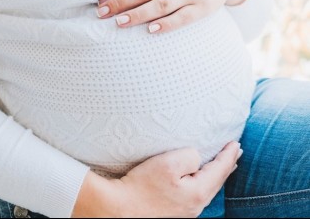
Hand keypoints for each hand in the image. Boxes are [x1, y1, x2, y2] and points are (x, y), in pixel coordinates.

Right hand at [72, 141, 241, 216]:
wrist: (119, 209)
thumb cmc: (141, 186)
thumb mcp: (168, 163)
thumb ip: (189, 156)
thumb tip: (196, 158)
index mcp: (198, 193)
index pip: (220, 170)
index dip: (229, 155)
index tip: (236, 143)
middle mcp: (195, 206)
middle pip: (217, 182)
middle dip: (226, 166)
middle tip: (235, 152)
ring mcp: (185, 212)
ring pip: (206, 189)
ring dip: (215, 174)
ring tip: (221, 165)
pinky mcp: (173, 213)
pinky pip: (195, 195)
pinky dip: (202, 183)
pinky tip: (197, 181)